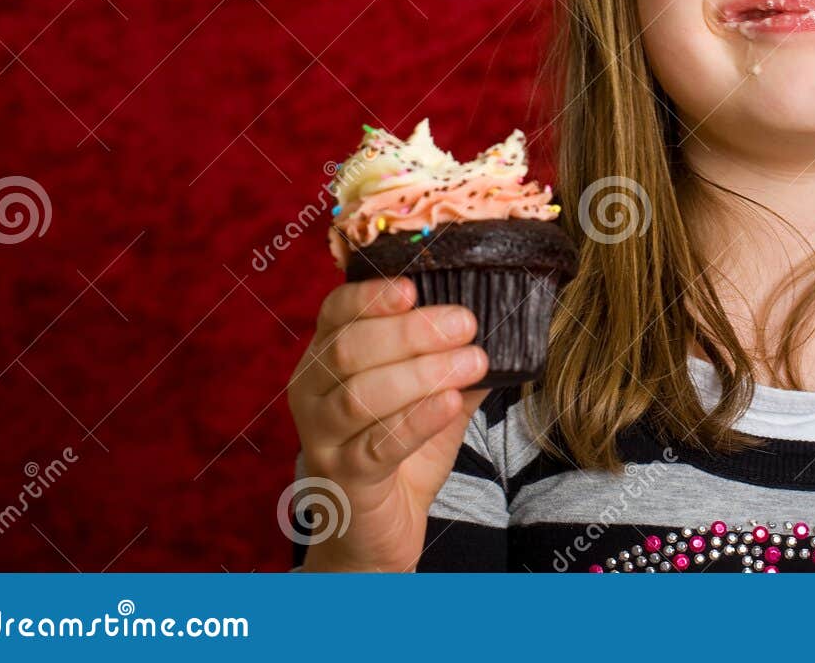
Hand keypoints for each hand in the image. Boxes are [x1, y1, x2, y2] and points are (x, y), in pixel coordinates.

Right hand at [286, 276, 489, 571]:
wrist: (376, 527)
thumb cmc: (401, 449)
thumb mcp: (431, 395)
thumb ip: (456, 360)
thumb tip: (503, 325)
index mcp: (326, 358)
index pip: (336, 311)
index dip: (371, 295)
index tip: (415, 287)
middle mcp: (311, 392)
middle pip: (350, 349)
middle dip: (412, 332)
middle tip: (466, 323)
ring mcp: (321, 436)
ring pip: (361, 395)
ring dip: (422, 373)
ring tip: (474, 362)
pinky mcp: (343, 478)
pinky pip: (377, 445)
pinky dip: (416, 420)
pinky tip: (451, 402)